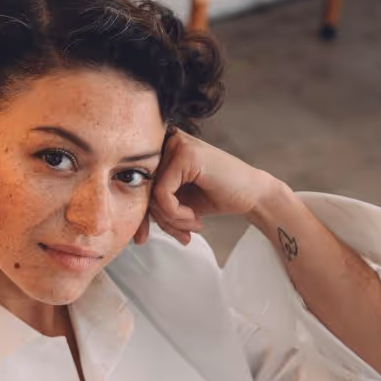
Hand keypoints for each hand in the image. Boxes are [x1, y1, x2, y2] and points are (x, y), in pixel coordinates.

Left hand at [133, 128, 274, 246]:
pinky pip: (162, 194)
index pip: (136, 186)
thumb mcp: (177, 203)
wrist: (251, 195)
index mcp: (161, 151)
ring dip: (171, 221)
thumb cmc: (215, 197)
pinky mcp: (185, 153)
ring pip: (152, 194)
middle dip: (160, 221)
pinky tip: (195, 219)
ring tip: (192, 227)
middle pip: (142, 190)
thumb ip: (153, 206)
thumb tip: (129, 226)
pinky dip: (176, 214)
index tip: (143, 239)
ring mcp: (176, 144)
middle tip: (182, 235)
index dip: (139, 215)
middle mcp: (166, 142)